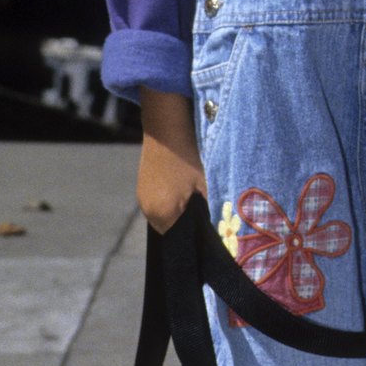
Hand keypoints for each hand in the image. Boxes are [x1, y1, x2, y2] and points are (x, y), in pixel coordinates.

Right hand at [137, 88, 208, 232]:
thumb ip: (213, 209)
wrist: (166, 123)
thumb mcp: (207, 182)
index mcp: (162, 213)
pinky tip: (187, 187)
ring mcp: (143, 197)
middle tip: (211, 216)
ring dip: (182, 212)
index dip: (197, 239)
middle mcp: (148, 209)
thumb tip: (223, 227)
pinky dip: (175, 201)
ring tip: (200, 199)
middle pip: (173, 231)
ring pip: (167, 216)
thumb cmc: (189, 153)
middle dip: (190, 227)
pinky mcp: (143, 185)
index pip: (180, 242)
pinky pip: (161, 203)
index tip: (214, 234)